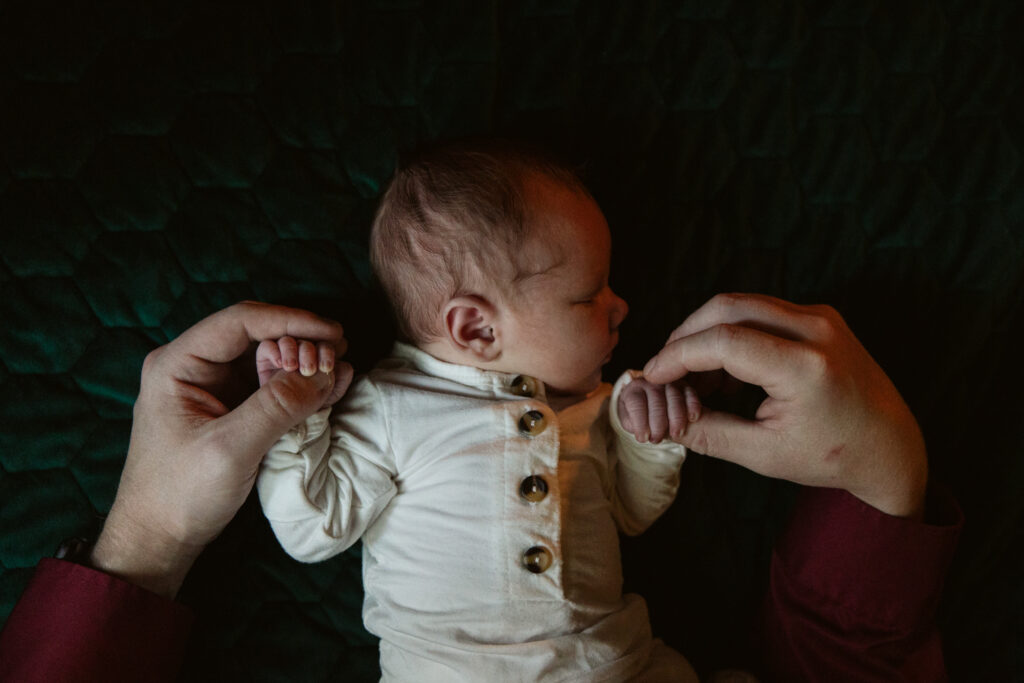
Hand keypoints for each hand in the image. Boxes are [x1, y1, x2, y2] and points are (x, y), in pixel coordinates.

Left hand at [90, 302, 349, 597]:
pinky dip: (301, 387)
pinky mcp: (231, 410)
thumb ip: (276, 407)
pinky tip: (331, 389)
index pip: (241, 321)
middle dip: (302, 344)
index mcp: (177, 364)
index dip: (291, 320)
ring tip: (340, 373)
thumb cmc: (179, 495)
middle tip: (338, 361)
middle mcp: (194, 367)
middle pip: (258, 336)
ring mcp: (214, 388)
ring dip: (306, 365)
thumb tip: (324, 373)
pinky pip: (272, 386)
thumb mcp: (230, 449)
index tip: (333, 333)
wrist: (158, 540)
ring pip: (269, 360)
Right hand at [256, 336, 352, 408]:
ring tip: (291, 368)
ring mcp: (284, 354)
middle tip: (307, 370)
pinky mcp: (267, 357)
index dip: (327, 353)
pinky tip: (279, 364)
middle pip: (307, 341)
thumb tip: (342, 363)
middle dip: (310, 353)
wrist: (280, 415)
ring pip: (289, 340)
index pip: (326, 346)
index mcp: (320, 357)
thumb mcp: (330, 394)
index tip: (325, 368)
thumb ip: (341, 377)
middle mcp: (303, 352)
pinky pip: (268, 345)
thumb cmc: (309, 403)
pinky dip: (274, 351)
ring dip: (291, 350)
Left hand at [617, 377, 700, 443]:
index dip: (639, 422)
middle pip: (656, 401)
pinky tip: (692, 418)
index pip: (635, 403)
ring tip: (676, 434)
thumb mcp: (632, 423)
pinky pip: (690, 393)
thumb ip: (634, 425)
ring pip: (674, 397)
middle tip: (657, 439)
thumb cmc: (640, 420)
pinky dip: (692, 406)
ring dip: (676, 417)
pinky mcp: (685, 387)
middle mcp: (651, 383)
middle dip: (658, 423)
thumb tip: (640, 431)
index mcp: (633, 390)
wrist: (652, 415)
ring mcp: (669, 383)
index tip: (643, 438)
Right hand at [642, 294, 927, 518]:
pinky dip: (731, 332)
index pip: (724, 342)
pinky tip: (723, 372)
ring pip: (741, 304)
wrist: (892, 446)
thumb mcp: (763, 454)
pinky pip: (760, 311)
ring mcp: (821, 317)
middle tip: (664, 369)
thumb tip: (660, 419)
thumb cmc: (833, 456)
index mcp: (806, 368)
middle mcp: (817, 330)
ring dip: (706, 332)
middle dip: (685, 335)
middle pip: (727, 307)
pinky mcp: (820, 316)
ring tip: (692, 376)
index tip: (652, 374)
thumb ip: (707, 433)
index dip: (678, 355)